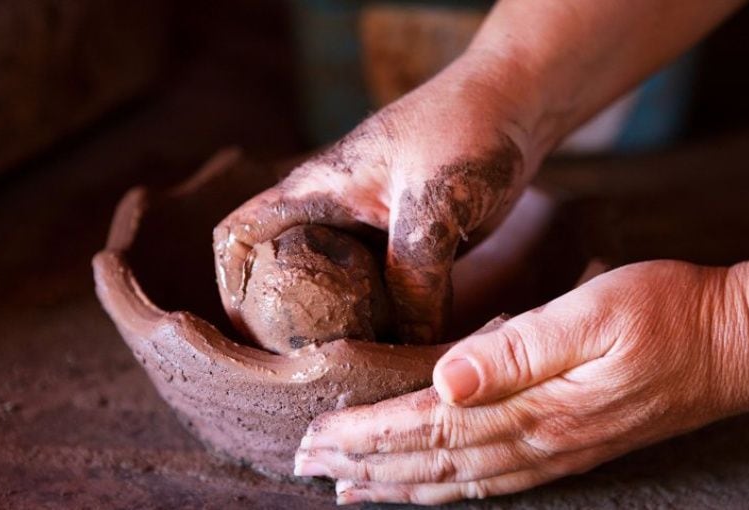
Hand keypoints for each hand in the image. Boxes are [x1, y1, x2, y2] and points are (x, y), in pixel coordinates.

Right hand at [214, 52, 535, 343]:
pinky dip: (385, 323)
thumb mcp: (433, 204)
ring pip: (335, 293)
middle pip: (283, 277)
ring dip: (341, 330)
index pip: (239, 235)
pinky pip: (382, 296)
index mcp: (314, 190)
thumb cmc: (466, 129)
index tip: (250, 337)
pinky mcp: (405, 250)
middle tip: (309, 371)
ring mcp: (369, 235)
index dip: (231, 286)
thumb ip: (414, 278)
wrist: (517, 105)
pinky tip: (401, 349)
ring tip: (354, 372)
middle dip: (288, 326)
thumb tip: (407, 345)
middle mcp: (331, 215)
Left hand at [294, 260, 748, 504]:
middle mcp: (537, 440)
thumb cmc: (665, 314)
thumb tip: (447, 378)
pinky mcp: (566, 446)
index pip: (428, 427)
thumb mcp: (592, 314)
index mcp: (534, 406)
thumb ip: (517, 348)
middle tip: (309, 466)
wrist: (733, 343)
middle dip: (366, 465)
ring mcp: (553, 450)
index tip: (317, 436)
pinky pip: (490, 478)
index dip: (368, 435)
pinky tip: (423, 486)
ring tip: (347, 488)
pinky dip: (444, 486)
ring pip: (455, 479)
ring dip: (396, 484)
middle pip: (432, 461)